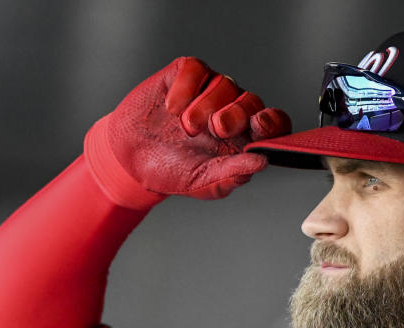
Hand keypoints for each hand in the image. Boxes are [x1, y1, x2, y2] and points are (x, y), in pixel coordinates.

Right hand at [84, 57, 291, 207]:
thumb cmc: (171, 172)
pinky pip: (196, 69)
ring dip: (205, 106)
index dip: (273, 122)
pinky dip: (185, 88)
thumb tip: (261, 162)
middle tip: (216, 129)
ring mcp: (208, 90)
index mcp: (243, 139)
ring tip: (186, 127)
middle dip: (237, 115)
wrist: (130, 160)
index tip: (259, 125)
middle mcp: (231, 110)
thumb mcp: (203, 182)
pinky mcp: (184, 75)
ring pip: (225, 83)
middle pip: (252, 101)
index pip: (273, 124)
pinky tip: (171, 108)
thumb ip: (232, 173)